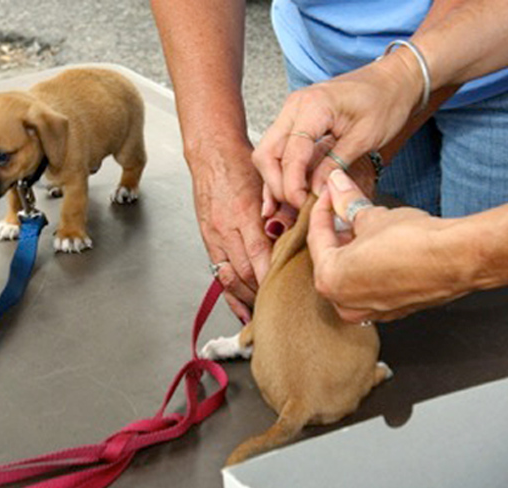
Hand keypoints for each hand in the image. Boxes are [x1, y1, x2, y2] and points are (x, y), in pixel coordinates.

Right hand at [188, 138, 273, 322]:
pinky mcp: (207, 240)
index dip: (272, 277)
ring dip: (247, 297)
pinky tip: (240, 309)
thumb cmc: (241, 166)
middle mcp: (226, 228)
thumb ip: (282, 212)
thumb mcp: (267, 185)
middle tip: (281, 306)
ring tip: (263, 312)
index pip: (260, 253)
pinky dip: (230, 294)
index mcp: (245, 213)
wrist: (211, 154)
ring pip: (231, 277)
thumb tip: (299, 238)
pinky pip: (218, 273)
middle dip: (262, 292)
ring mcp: (214, 236)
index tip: (286, 292)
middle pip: (245, 271)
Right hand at [253, 53, 422, 211]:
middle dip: (276, 184)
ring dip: (275, 180)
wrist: (394, 79)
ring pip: (267, 153)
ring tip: (290, 203)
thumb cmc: (386, 100)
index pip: (290, 154)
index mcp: (312, 106)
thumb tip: (315, 192)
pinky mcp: (295, 121)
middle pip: (266, 154)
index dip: (292, 185)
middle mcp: (294, 106)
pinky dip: (281, 171)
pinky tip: (287, 191)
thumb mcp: (365, 137)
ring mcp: (291, 112)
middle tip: (295, 206)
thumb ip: (336, 165)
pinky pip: (279, 150)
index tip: (302, 204)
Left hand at [308, 170, 471, 321]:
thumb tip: (336, 185)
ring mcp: (369, 311)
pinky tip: (379, 245)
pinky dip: (369, 265)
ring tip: (361, 222)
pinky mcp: (392, 311)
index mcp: (329, 280)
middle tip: (342, 205)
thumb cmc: (413, 242)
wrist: (458, 259)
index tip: (329, 192)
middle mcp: (344, 303)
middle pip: (331, 258)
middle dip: (336, 230)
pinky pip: (371, 285)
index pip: (317, 238)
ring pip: (351, 273)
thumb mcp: (372, 216)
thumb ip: (347, 202)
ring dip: (352, 247)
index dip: (323, 209)